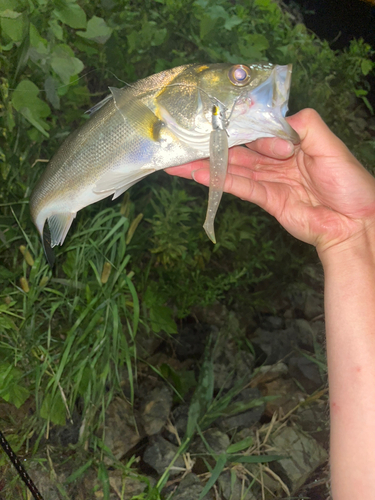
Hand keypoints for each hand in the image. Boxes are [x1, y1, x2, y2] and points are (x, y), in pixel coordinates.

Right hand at [167, 109, 374, 255]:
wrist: (354, 223)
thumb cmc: (350, 183)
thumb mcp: (330, 144)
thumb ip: (304, 125)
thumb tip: (272, 123)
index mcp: (293, 142)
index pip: (259, 130)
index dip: (239, 126)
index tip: (214, 119)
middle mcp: (278, 160)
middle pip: (240, 151)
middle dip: (213, 146)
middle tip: (184, 141)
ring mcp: (271, 181)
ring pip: (235, 170)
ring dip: (208, 166)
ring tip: (179, 162)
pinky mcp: (268, 201)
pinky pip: (242, 188)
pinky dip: (221, 182)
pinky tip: (199, 176)